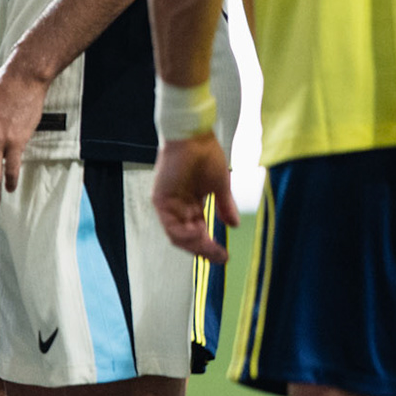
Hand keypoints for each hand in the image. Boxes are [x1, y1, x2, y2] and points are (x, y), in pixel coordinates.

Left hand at [152, 132, 237, 262]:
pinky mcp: (161, 199)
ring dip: (196, 246)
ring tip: (213, 250)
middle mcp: (177, 206)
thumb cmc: (207, 156)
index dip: (210, 246)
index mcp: (190, 204)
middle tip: (221, 258)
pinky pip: (171, 225)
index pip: (197, 231)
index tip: (225, 256)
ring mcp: (167, 203)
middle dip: (204, 251)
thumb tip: (234, 225)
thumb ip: (225, 206)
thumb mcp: (220, 186)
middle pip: (186, 238)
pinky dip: (185, 234)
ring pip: (178, 236)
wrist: (195, 136)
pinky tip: (200, 235)